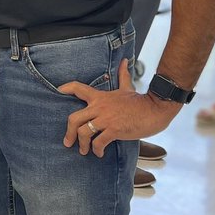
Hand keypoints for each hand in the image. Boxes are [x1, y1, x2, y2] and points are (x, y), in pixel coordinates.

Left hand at [58, 59, 177, 156]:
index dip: (67, 88)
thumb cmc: (141, 101)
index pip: (78, 88)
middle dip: (69, 132)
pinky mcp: (114, 130)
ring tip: (84, 151)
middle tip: (68, 142)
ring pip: (84, 132)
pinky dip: (97, 150)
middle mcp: (99, 107)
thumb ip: (123, 75)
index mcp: (100, 97)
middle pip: (74, 119)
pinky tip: (99, 153)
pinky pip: (99, 142)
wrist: (155, 109)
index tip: (58, 90)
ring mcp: (106, 119)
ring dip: (82, 144)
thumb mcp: (127, 87)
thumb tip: (124, 61)